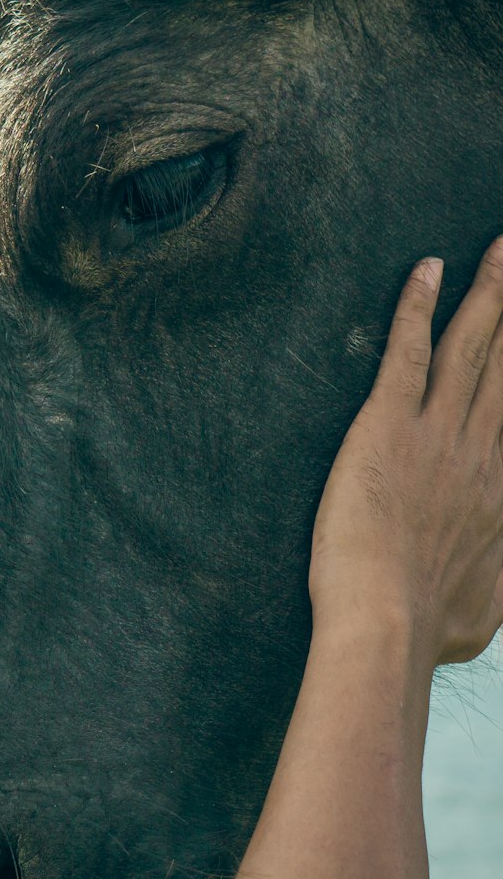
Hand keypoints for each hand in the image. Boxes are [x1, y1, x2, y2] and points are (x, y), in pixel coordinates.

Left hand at [310, 237, 502, 667]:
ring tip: (501, 249)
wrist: (388, 626)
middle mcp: (482, 450)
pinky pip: (405, 353)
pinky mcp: (386, 426)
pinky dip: (415, 308)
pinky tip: (426, 268)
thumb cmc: (430, 628)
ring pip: (471, 346)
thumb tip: (500, 580)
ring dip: (490, 293)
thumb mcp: (491, 609)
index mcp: (501, 491)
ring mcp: (437, 433)